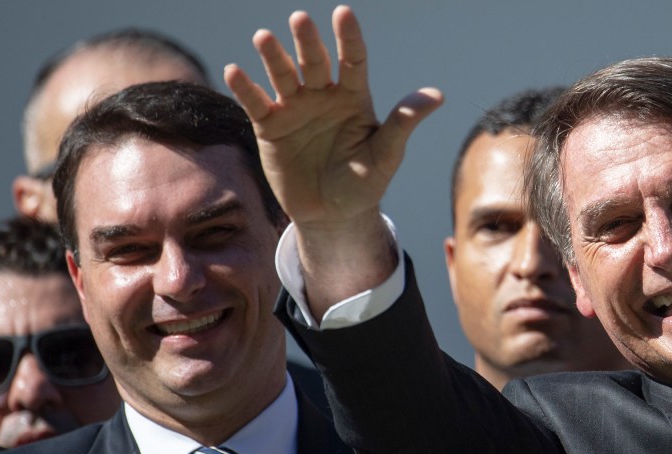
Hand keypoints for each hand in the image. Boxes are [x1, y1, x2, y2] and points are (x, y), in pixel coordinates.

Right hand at [224, 5, 442, 232]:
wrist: (332, 216)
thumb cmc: (365, 183)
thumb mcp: (386, 155)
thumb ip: (404, 123)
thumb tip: (437, 95)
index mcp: (353, 97)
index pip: (352, 60)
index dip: (348, 37)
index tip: (343, 14)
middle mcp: (322, 95)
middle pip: (314, 61)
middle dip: (307, 41)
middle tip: (299, 19)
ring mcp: (294, 108)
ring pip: (282, 75)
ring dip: (272, 57)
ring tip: (264, 38)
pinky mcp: (270, 127)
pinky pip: (256, 103)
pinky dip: (244, 88)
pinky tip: (234, 71)